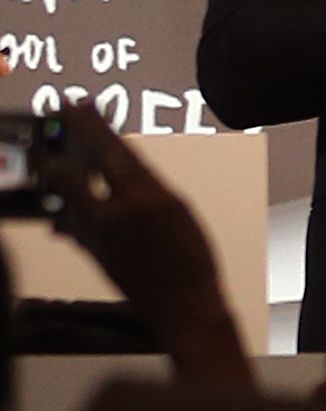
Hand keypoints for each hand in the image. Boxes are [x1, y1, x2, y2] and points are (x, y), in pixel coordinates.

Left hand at [43, 109, 256, 390]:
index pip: (109, 151)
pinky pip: (68, 221)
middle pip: (71, 173)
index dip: (88, 125)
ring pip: (62, 197)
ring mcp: (97, 235)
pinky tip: (61, 203)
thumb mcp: (180, 210)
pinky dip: (64, 207)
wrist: (183, 306)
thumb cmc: (192, 260)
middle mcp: (115, 213)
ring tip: (47, 161)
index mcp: (146, 197)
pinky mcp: (88, 252)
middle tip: (49, 130)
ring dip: (54, 177)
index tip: (73, 104)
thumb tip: (122, 162)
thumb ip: (148, 185)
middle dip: (57, 150)